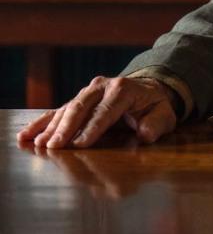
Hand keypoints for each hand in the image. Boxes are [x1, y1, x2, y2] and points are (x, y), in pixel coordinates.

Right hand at [16, 76, 178, 148]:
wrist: (147, 90)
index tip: (80, 144)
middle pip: (81, 107)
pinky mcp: (77, 100)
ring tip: (40, 144)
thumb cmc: (155, 106)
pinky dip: (42, 122)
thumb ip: (157, 123)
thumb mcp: (164, 114)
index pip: (106, 110)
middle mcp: (102, 86)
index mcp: (124, 89)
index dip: (93, 128)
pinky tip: (26, 135)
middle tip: (55, 147)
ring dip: (52, 127)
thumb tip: (146, 134)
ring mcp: (87, 91)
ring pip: (67, 108)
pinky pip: (57, 110)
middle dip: (67, 128)